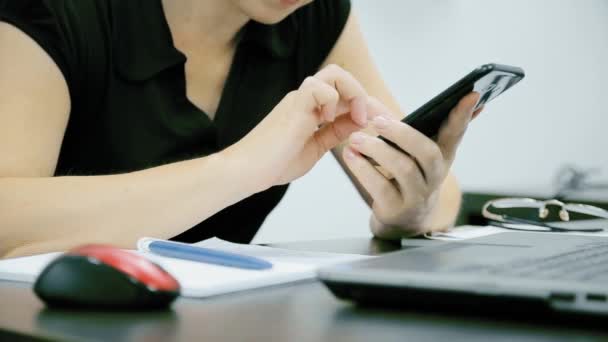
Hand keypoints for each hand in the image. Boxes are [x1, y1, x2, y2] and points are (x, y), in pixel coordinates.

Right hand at [226, 65, 369, 190]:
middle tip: (366, 119)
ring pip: (333, 73)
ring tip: (354, 119)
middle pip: (340, 75)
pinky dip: (333, 100)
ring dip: (352, 93)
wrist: (246, 171)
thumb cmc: (274, 164)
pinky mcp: (293, 105)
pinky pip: (319, 86)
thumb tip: (358, 121)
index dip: (365, 104)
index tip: (377, 123)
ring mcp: (299, 100)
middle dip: (361, 94)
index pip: (344, 93)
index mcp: (311, 109)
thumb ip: (335, 133)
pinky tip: (328, 121)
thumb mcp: (316, 148)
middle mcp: (306, 100)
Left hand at [343, 93, 482, 237]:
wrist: (402, 222)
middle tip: (377, 121)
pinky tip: (351, 156)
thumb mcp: (410, 153)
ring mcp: (418, 195)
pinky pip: (380, 187)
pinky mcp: (397, 209)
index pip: (456, 132)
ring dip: (377, 150)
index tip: (472, 93)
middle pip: (427, 152)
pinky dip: (363, 169)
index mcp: (442, 155)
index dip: (463, 114)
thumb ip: (396, 126)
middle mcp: (435, 176)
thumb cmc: (404, 177)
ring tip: (355, 139)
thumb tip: (368, 101)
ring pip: (403, 169)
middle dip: (402, 133)